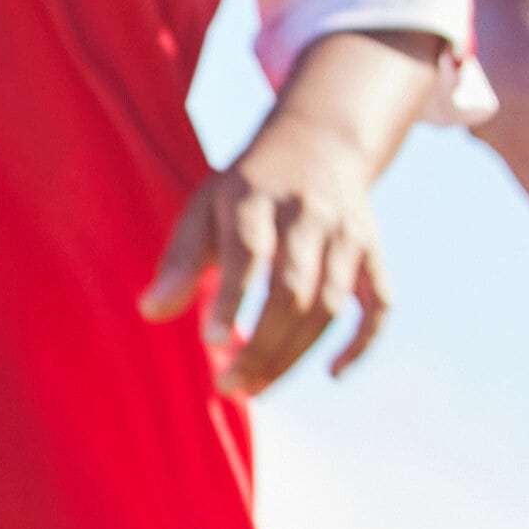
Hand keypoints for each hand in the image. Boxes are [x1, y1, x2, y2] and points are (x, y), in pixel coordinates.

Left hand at [143, 123, 399, 398]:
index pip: (249, 252)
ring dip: (294, 356)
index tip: (211, 342)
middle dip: (262, 347)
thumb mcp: (205, 207)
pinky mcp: (372, 252)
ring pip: (329, 306)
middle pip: (292, 291)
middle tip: (229, 387)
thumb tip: (150, 312)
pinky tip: (332, 373)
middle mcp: (309, 213)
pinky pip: (378, 304)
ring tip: (255, 388)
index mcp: (257, 196)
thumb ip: (180, 260)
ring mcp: (347, 233)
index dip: (233, 298)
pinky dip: (362, 343)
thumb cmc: (247, 189)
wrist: (318, 140)